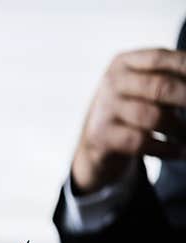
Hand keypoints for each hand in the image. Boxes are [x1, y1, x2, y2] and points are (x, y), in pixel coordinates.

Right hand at [72, 48, 185, 193]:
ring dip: (181, 129)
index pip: (161, 58)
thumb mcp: (147, 89)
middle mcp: (111, 82)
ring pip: (153, 117)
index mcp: (124, 63)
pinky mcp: (101, 136)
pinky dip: (167, 149)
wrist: (96, 145)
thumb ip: (172, 80)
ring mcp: (104, 109)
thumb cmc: (132, 111)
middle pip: (160, 87)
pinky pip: (141, 142)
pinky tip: (180, 152)